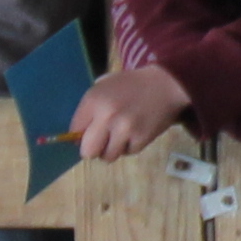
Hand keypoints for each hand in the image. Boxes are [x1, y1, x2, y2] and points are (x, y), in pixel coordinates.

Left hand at [67, 62, 188, 162]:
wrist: (165, 84)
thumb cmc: (131, 84)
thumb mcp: (104, 86)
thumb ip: (90, 108)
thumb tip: (79, 134)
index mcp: (93, 101)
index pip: (74, 131)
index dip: (80, 135)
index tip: (88, 133)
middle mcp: (106, 117)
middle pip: (88, 151)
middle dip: (93, 149)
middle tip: (101, 143)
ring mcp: (124, 130)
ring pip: (108, 156)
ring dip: (112, 149)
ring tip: (120, 137)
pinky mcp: (141, 139)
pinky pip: (128, 152)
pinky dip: (130, 146)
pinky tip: (135, 133)